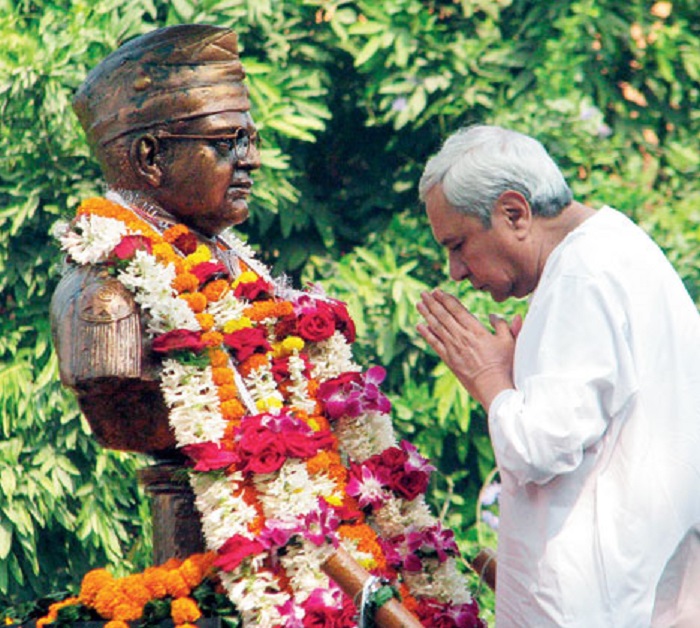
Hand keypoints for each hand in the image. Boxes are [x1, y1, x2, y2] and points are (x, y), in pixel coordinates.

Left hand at [416, 289, 518, 409]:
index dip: (446, 299)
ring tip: (419, 304)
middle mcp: (462, 337)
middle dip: (433, 303)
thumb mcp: (510, 342)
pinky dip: (426, 334)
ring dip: (427, 314)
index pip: (457, 310)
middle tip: (423, 293)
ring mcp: (454, 349)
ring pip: (437, 327)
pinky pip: (434, 344)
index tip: (438, 291)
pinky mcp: (449, 360)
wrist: (494, 388)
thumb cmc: (504, 365)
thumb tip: (494, 315)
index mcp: (476, 330)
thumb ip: (504, 326)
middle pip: (444, 316)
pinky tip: (420, 326)